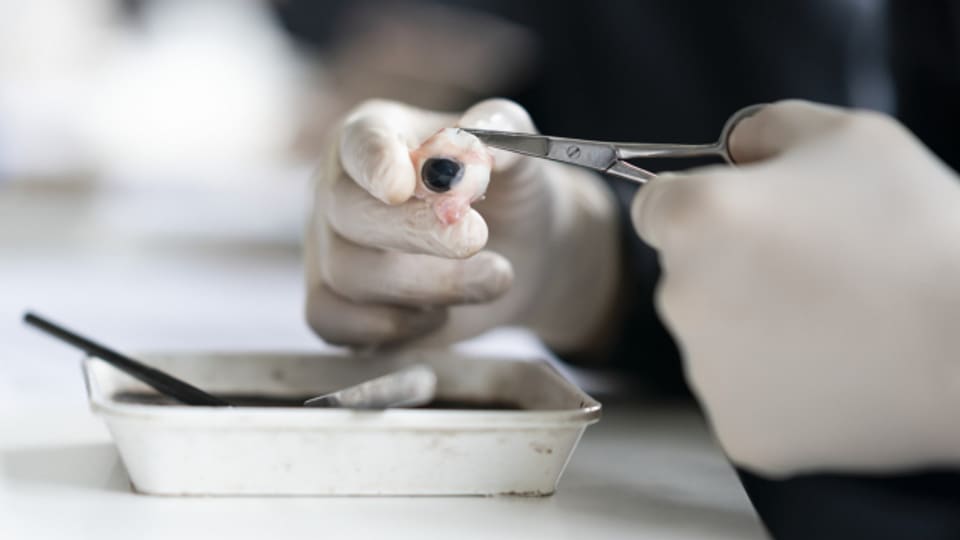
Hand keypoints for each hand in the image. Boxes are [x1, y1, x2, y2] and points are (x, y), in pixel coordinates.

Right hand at [305, 99, 620, 350]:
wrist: (520, 249)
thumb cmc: (507, 187)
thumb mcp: (518, 150)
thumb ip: (503, 131)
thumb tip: (485, 141)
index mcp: (374, 134)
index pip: (359, 141)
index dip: (375, 163)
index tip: (401, 187)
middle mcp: (340, 187)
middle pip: (347, 210)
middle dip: (413, 229)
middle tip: (475, 238)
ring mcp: (330, 248)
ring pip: (349, 273)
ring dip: (430, 284)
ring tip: (495, 276)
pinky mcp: (334, 304)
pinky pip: (334, 322)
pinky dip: (395, 325)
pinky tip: (442, 313)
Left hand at [632, 100, 959, 476]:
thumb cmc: (915, 227)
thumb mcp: (846, 135)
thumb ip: (766, 130)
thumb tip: (732, 149)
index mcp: (693, 220)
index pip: (657, 207)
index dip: (703, 208)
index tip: (748, 220)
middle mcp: (679, 297)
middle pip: (688, 276)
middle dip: (732, 268)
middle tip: (814, 270)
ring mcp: (706, 373)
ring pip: (716, 338)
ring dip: (755, 327)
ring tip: (837, 321)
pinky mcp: (740, 431)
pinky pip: (747, 396)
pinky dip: (780, 386)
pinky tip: (838, 367)